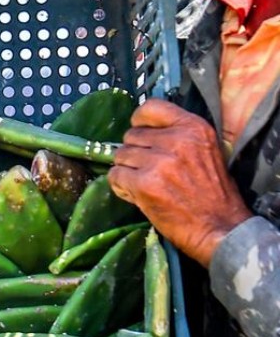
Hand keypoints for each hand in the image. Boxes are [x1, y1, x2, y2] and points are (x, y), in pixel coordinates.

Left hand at [108, 98, 252, 265]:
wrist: (222, 229)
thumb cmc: (213, 194)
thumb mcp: (205, 152)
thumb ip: (177, 136)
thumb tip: (141, 131)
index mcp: (194, 128)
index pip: (151, 107)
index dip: (140, 122)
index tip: (142, 134)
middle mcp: (177, 140)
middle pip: (131, 136)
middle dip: (135, 153)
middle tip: (150, 171)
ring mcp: (159, 161)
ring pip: (120, 156)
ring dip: (128, 170)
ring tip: (146, 184)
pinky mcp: (144, 183)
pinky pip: (115, 176)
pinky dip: (121, 186)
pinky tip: (137, 195)